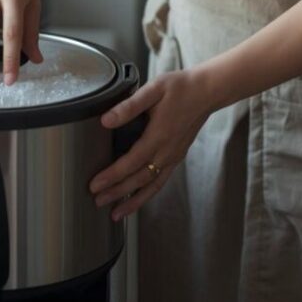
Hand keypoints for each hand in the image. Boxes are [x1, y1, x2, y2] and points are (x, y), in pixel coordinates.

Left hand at [88, 69, 212, 220]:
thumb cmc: (180, 87)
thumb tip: (106, 120)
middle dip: (117, 192)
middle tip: (97, 201)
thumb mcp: (154, 89)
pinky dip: (148, 193)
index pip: (130, 162)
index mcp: (158, 135)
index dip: (112, 176)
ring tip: (116, 213)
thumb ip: (130, 106)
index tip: (95, 185)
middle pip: (139, 179)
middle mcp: (167, 151)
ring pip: (151, 185)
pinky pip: (161, 180)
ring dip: (133, 201)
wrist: (207, 92)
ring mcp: (174, 156)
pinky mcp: (178, 156)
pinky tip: (139, 198)